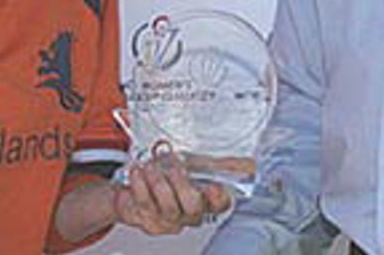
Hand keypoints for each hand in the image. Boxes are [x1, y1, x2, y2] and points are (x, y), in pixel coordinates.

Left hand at [113, 151, 231, 234]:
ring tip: (150, 166)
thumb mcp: (195, 162)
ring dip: (157, 181)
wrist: (140, 182)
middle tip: (173, 167)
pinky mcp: (150, 221)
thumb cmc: (169, 172)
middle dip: (181, 184)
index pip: (221, 203)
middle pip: (193, 207)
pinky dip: (139, 184)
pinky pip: (145, 204)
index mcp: (207, 199)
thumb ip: (215, 161)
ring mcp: (171, 219)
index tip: (213, 185)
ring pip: (167, 207)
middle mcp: (191, 213)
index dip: (219, 197)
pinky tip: (137, 171)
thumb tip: (246, 161)